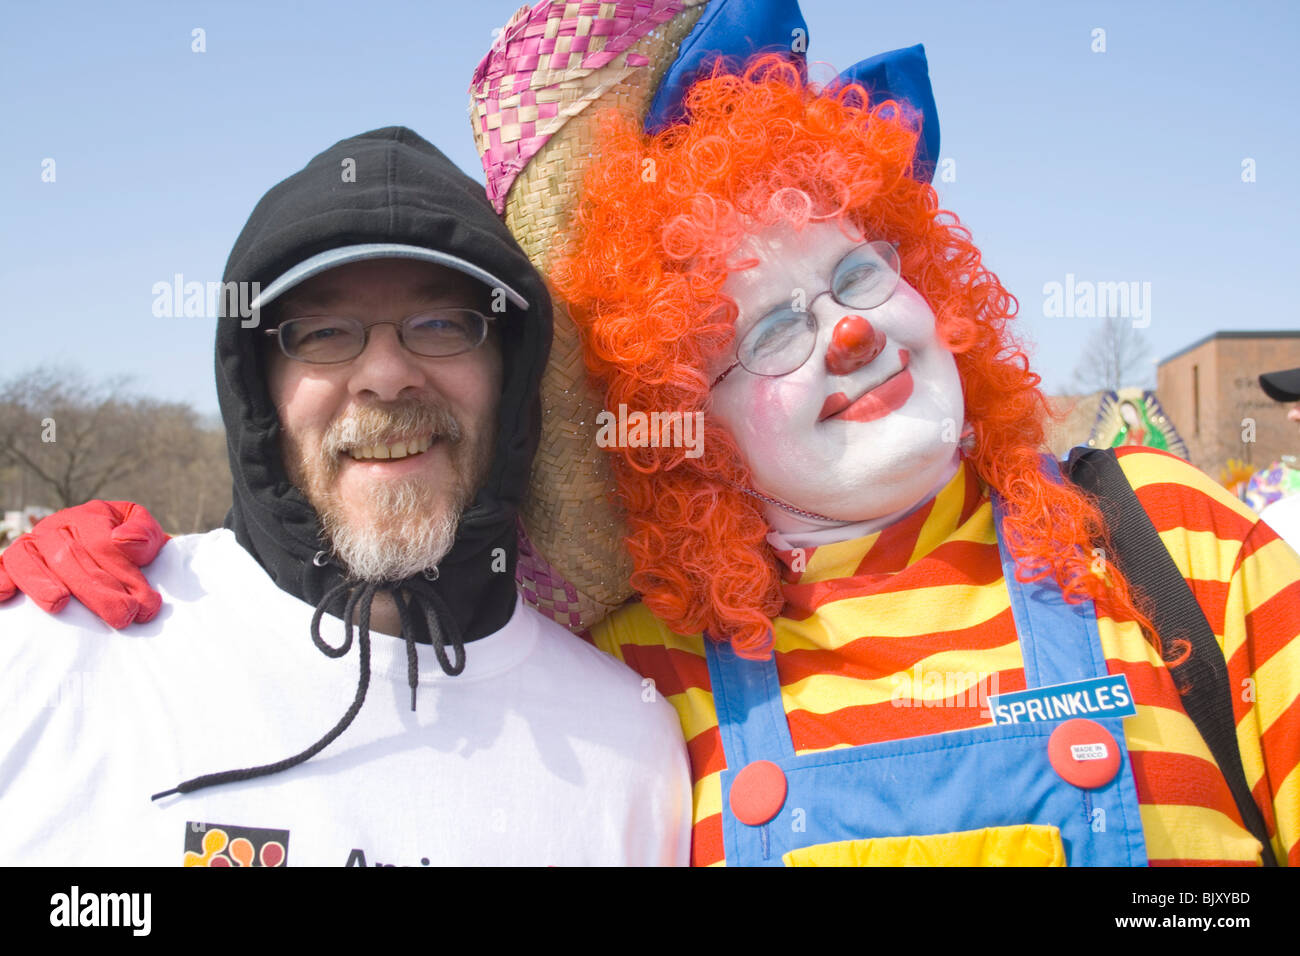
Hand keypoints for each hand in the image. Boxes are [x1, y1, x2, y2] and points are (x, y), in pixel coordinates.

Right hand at [0, 501, 168, 628]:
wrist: (114, 552)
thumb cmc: (132, 549)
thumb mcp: (147, 536)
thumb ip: (143, 534)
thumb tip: (123, 539)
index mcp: (90, 516)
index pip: (103, 544)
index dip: (125, 575)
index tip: (146, 605)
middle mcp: (56, 527)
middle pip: (69, 556)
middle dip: (98, 591)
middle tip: (123, 617)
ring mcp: (32, 544)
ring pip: (27, 560)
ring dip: (42, 583)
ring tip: (60, 603)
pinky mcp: (13, 564)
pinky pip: (1, 567)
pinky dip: (0, 578)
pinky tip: (5, 594)